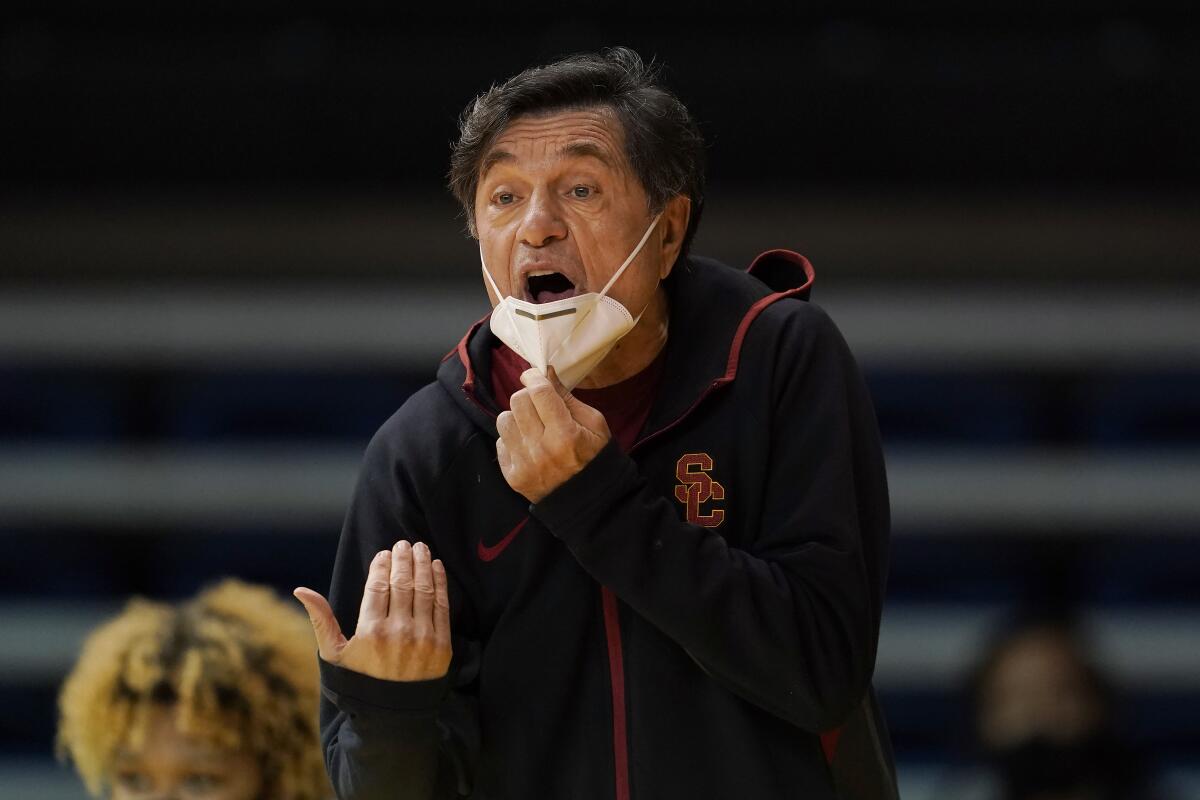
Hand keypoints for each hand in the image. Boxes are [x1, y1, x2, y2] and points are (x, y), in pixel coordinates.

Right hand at [294, 540, 451, 681]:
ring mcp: (423, 638)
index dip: (382, 565)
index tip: (384, 554)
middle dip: (404, 558)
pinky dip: (440, 583)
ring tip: (420, 549)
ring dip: (423, 564)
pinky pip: (442, 606)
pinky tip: (436, 567)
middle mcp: (398, 632)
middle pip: (403, 582)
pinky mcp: (442, 645)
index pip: (378, 586)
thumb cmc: (359, 681)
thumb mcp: (334, 654)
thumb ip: (321, 619)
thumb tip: (300, 590)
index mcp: (370, 631)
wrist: (393, 716)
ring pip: (424, 589)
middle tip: (403, 544)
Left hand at [496, 366, 610, 503]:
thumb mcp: (594, 423)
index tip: (534, 375)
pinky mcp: (513, 477)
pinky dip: (512, 439)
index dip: (534, 377)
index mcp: (565, 435)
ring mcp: (524, 465)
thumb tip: (546, 373)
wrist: (590, 500)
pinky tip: (529, 445)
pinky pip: (500, 443)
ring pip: (504, 420)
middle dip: (527, 396)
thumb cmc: (595, 457)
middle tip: (538, 402)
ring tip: (532, 426)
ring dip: (517, 417)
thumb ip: (568, 397)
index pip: (539, 392)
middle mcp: (541, 449)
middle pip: (517, 401)